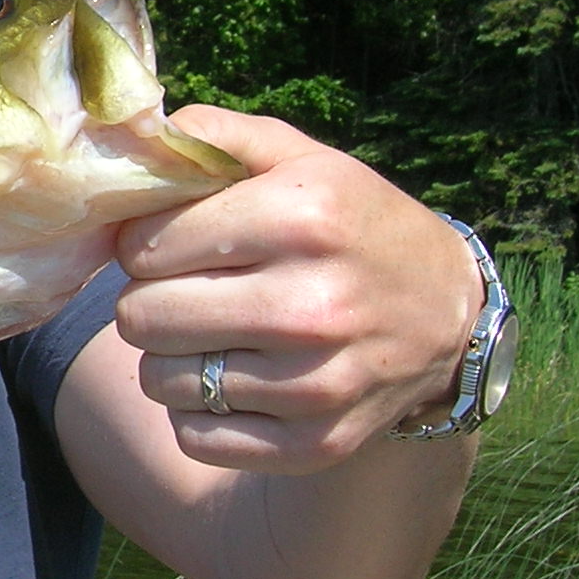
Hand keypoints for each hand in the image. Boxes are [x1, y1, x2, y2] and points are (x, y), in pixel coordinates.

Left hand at [114, 107, 481, 474]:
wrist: (445, 313)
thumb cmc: (350, 224)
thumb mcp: (299, 158)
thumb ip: (213, 135)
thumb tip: (132, 137)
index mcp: (303, 218)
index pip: (145, 246)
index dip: (146, 244)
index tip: (176, 245)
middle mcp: (311, 304)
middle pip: (142, 317)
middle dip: (152, 299)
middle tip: (191, 291)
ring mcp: (315, 383)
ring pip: (159, 380)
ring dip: (174, 357)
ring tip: (217, 333)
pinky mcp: (315, 443)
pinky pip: (194, 436)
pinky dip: (198, 412)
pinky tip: (235, 379)